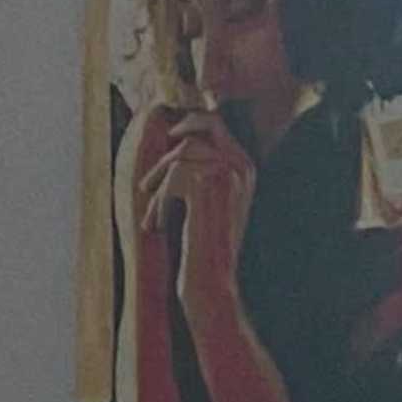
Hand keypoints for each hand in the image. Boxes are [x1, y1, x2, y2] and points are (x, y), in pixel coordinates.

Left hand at [132, 102, 258, 299]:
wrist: (213, 279)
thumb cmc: (207, 247)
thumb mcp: (212, 204)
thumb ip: (204, 172)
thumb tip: (178, 143)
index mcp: (246, 167)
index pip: (216, 123)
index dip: (190, 122)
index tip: (170, 135)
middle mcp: (241, 165)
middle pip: (198, 130)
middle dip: (170, 148)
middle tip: (155, 165)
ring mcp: (226, 172)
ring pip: (179, 156)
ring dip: (159, 185)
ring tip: (154, 213)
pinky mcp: (206, 184)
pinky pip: (172, 177)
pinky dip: (158, 203)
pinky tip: (157, 225)